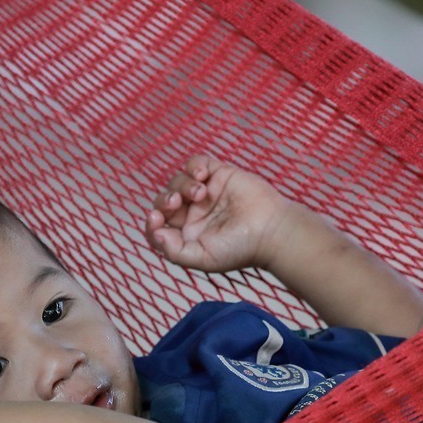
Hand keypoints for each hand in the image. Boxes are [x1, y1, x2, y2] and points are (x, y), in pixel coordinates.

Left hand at [145, 156, 293, 272]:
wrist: (271, 230)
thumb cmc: (239, 248)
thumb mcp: (203, 259)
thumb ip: (175, 252)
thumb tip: (156, 235)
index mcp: (186, 235)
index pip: (157, 226)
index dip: (151, 222)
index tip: (155, 218)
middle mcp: (193, 214)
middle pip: (164, 200)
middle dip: (165, 200)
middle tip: (177, 203)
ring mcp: (206, 193)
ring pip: (178, 181)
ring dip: (182, 184)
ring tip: (200, 192)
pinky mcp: (219, 175)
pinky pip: (196, 163)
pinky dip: (194, 165)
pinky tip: (202, 175)